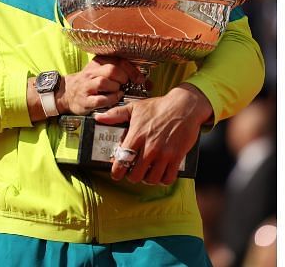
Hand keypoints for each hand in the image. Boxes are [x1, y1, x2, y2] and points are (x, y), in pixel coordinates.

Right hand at [59, 55, 145, 114]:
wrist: (66, 93)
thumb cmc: (90, 82)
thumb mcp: (103, 72)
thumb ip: (123, 73)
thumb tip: (147, 82)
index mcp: (98, 63)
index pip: (118, 61)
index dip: (132, 70)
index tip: (140, 79)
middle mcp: (91, 73)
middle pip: (111, 70)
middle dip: (124, 77)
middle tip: (127, 84)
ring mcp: (87, 87)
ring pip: (103, 82)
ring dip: (116, 88)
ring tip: (119, 91)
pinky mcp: (84, 101)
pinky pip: (99, 99)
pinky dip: (110, 100)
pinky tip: (114, 99)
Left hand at [94, 84, 211, 185]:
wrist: (185, 105)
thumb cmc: (160, 106)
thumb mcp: (136, 107)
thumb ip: (116, 114)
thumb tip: (99, 118)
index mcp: (136, 136)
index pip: (121, 162)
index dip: (117, 172)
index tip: (117, 173)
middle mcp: (149, 147)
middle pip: (135, 176)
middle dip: (133, 176)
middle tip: (135, 172)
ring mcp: (164, 153)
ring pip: (152, 179)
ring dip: (149, 179)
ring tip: (148, 173)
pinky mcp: (177, 156)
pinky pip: (168, 177)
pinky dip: (164, 179)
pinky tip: (162, 173)